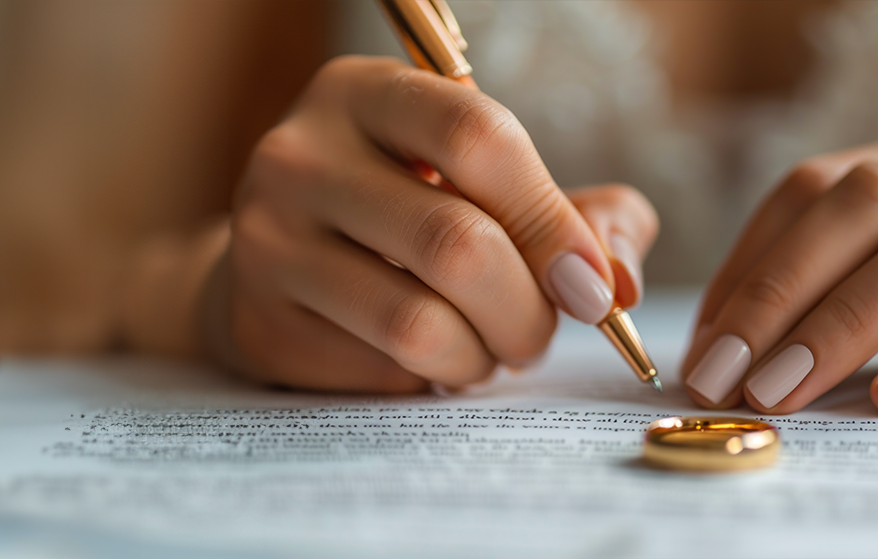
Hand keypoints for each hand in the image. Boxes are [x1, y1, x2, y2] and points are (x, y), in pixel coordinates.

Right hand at [209, 56, 657, 391]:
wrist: (284, 266)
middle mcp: (301, 154)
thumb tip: (617, 282)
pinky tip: (426, 357)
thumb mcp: (492, 186)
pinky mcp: (260, 323)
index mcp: (366, 92)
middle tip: (541, 333)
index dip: (551, 220)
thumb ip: (580, 216)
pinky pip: (381, 371)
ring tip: (490, 350)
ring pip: (418, 323)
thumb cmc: (415, 212)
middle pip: (455, 242)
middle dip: (528, 310)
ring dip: (483, 356)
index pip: (478, 136)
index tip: (592, 283)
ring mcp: (267, 240)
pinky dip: (430, 379)